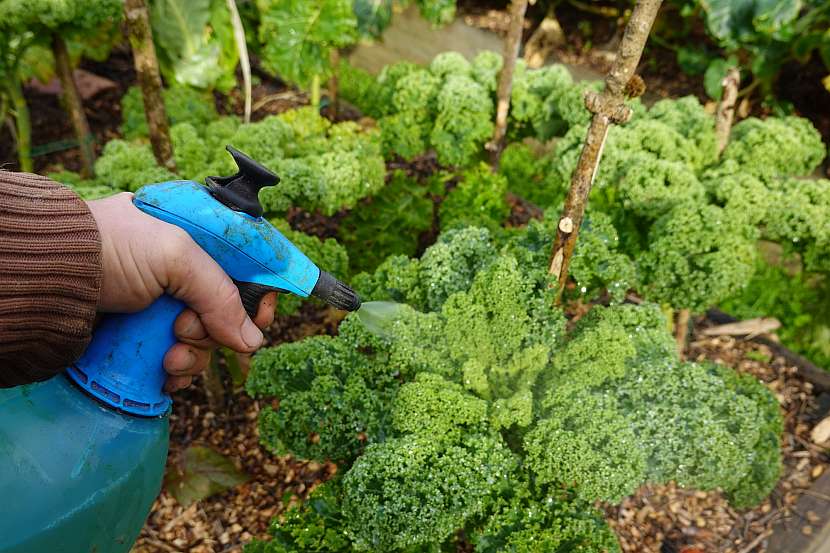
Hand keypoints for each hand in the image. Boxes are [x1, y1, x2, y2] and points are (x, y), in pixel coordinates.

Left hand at [86, 193, 275, 391]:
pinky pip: (180, 359)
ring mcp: (163, 305)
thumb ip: (220, 294)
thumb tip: (252, 341)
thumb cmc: (109, 248)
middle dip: (214, 330)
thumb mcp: (175, 256)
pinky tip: (165, 374)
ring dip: (194, 355)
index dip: (258, 295)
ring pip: (205, 340)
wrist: (46, 279)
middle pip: (228, 312)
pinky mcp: (145, 333)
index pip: (247, 268)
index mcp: (197, 239)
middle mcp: (184, 272)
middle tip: (185, 329)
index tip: (260, 318)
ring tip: (169, 355)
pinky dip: (178, 371)